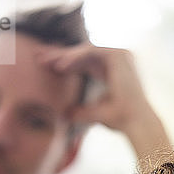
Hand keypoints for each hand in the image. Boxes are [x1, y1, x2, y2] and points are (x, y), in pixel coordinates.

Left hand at [38, 44, 172, 171]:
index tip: (44, 67)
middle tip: (38, 57)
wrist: (136, 123)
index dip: (64, 64)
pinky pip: (91, 51)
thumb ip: (80, 112)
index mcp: (111, 71)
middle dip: (59, 55)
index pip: (83, 62)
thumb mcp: (94, 114)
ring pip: (85, 51)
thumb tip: (64, 114)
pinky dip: (75, 57)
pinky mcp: (118, 55)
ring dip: (64, 56)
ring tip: (46, 63)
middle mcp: (116, 60)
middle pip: (82, 54)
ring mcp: (119, 55)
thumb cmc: (120, 121)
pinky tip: (60, 66)